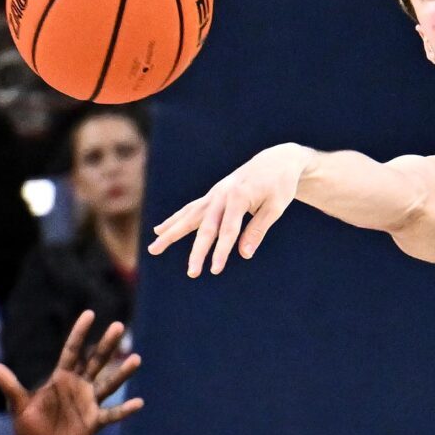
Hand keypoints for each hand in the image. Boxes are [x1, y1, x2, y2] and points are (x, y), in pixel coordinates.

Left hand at [0, 312, 142, 434]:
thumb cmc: (27, 426)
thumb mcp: (17, 405)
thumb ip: (11, 387)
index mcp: (60, 378)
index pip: (72, 351)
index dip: (80, 333)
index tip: (89, 314)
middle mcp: (78, 387)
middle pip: (95, 361)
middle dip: (106, 344)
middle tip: (118, 325)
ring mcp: (89, 403)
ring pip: (108, 384)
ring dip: (122, 372)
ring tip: (136, 359)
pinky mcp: (94, 422)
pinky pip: (112, 414)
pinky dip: (125, 410)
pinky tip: (139, 403)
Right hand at [150, 142, 311, 276]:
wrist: (276, 160)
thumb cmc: (280, 185)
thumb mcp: (275, 208)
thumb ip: (258, 230)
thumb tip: (244, 255)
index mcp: (238, 197)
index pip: (228, 230)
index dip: (222, 251)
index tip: (215, 270)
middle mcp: (221, 194)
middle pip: (204, 226)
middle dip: (197, 251)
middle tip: (191, 273)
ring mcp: (214, 194)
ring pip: (188, 216)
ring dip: (171, 233)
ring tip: (154, 248)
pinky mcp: (212, 195)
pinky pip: (189, 209)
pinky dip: (175, 220)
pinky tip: (161, 230)